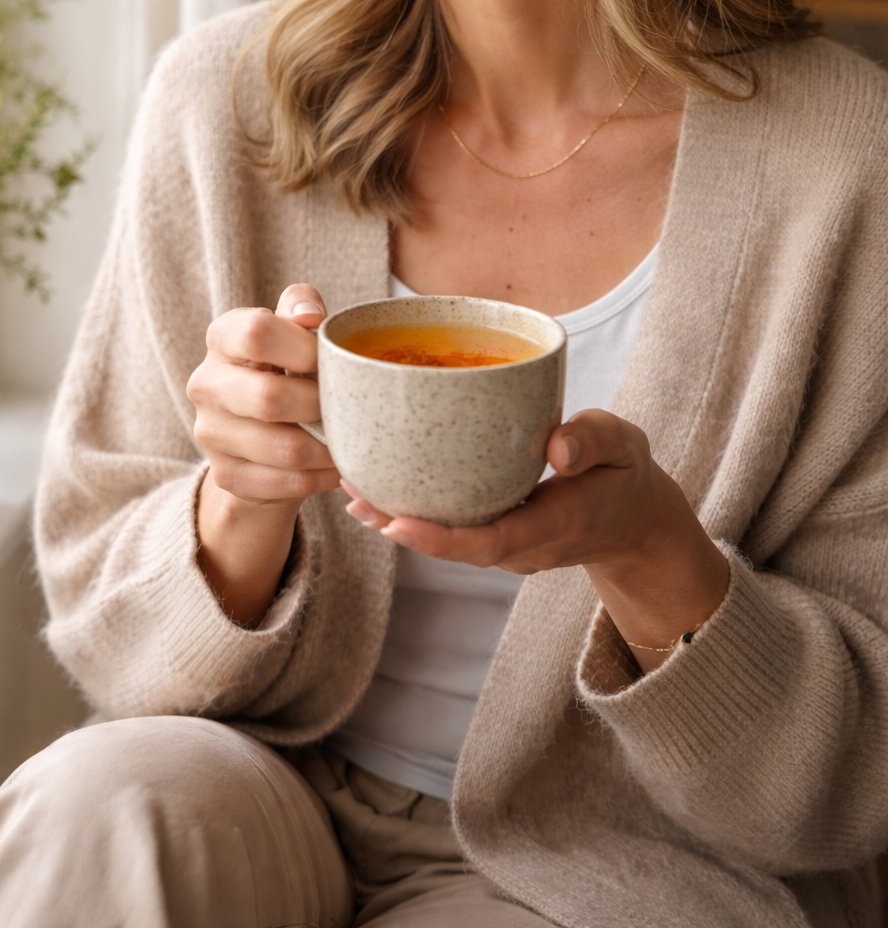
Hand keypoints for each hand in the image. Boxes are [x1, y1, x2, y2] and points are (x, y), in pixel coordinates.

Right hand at [186, 283, 340, 507]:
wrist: (263, 431)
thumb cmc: (288, 366)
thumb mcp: (293, 330)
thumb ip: (301, 307)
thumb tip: (309, 316)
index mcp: (223, 337)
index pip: (257, 333)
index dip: (303, 348)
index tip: (328, 361)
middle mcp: (205, 383)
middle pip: (269, 397)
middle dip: (320, 405)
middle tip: (347, 407)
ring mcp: (209, 433)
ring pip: (283, 448)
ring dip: (328, 447)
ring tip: (349, 439)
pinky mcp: (225, 475)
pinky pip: (285, 482)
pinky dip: (320, 477)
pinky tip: (335, 465)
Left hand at [342, 408, 728, 665]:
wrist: (637, 520)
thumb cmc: (626, 475)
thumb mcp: (625, 446)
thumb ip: (593, 442)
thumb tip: (556, 447)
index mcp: (554, 527)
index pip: (490, 541)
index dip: (439, 538)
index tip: (396, 524)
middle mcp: (523, 547)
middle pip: (454, 547)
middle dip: (401, 528)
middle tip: (353, 497)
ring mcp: (509, 546)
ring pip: (449, 541)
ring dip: (399, 520)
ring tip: (351, 488)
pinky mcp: (500, 533)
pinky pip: (455, 529)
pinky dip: (418, 512)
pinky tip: (383, 486)